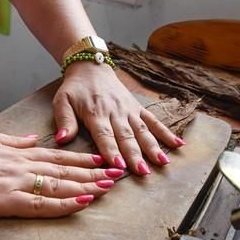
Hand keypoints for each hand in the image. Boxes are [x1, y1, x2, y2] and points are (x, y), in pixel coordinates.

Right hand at [0, 129, 121, 217]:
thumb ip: (12, 142)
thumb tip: (33, 139)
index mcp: (15, 153)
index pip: (56, 157)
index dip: (82, 160)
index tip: (102, 160)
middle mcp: (20, 166)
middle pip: (64, 170)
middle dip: (93, 173)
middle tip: (117, 174)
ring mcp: (14, 183)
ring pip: (58, 185)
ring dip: (86, 187)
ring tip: (109, 188)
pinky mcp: (4, 201)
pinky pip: (40, 204)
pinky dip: (63, 203)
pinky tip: (82, 203)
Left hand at [52, 63, 184, 173]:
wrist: (90, 67)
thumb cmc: (75, 89)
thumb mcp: (62, 101)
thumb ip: (64, 121)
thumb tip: (62, 140)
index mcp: (95, 113)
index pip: (104, 135)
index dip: (112, 151)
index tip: (119, 166)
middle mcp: (115, 112)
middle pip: (127, 136)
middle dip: (136, 155)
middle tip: (143, 172)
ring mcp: (129, 110)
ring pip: (142, 130)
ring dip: (153, 147)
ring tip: (162, 162)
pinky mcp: (137, 108)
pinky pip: (154, 121)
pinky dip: (166, 132)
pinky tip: (178, 144)